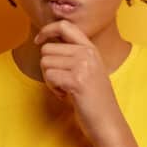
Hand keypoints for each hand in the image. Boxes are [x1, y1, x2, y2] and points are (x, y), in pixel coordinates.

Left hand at [33, 20, 121, 141]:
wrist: (107, 121)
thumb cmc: (94, 99)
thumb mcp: (89, 69)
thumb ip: (73, 54)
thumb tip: (47, 43)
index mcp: (91, 48)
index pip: (65, 26)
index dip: (47, 30)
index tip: (38, 40)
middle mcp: (87, 53)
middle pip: (47, 49)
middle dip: (48, 67)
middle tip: (61, 81)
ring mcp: (83, 66)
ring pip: (45, 62)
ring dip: (49, 79)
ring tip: (65, 89)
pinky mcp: (77, 80)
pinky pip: (49, 76)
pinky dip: (53, 89)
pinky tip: (66, 95)